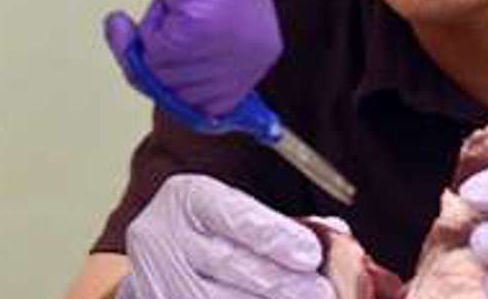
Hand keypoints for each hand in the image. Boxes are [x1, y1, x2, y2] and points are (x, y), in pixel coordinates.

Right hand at [77, 0, 281, 116]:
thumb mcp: (212, 23)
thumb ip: (202, 63)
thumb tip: (185, 104)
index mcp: (262, 53)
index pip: (218, 106)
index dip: (180, 90)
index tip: (163, 69)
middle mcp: (252, 55)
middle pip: (189, 100)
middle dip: (160, 70)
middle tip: (148, 34)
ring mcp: (228, 44)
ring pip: (168, 78)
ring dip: (151, 47)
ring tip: (164, 7)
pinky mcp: (201, 28)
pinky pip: (156, 55)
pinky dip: (145, 32)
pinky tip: (159, 2)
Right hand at [116, 174, 334, 298]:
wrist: (158, 274)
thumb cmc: (207, 244)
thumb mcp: (235, 220)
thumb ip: (280, 227)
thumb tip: (335, 233)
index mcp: (186, 199)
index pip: (233, 215)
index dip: (275, 235)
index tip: (311, 254)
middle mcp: (160, 236)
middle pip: (229, 263)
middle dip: (282, 282)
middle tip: (321, 292)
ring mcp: (153, 280)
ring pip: (217, 298)